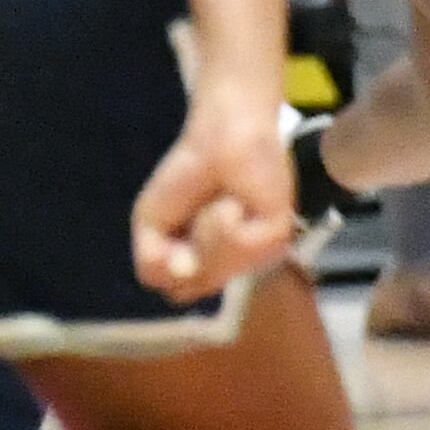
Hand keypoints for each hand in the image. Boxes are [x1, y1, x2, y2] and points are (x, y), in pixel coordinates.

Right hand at [130, 77, 290, 301]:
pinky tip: (235, 200)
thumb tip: (183, 276)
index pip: (179, 291)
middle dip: (181, 245)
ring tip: (219, 202)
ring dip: (203, 229)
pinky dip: (222, 218)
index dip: (164, 261)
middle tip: (196, 211)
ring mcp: (258, 254)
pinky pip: (235, 244)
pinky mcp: (276, 235)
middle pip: (193, 286)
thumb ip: (153, 264)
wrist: (218, 137)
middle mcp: (238, 267)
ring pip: (214, 270)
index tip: (172, 226)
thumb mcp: (152, 226)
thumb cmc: (187, 178)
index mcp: (211, 268)